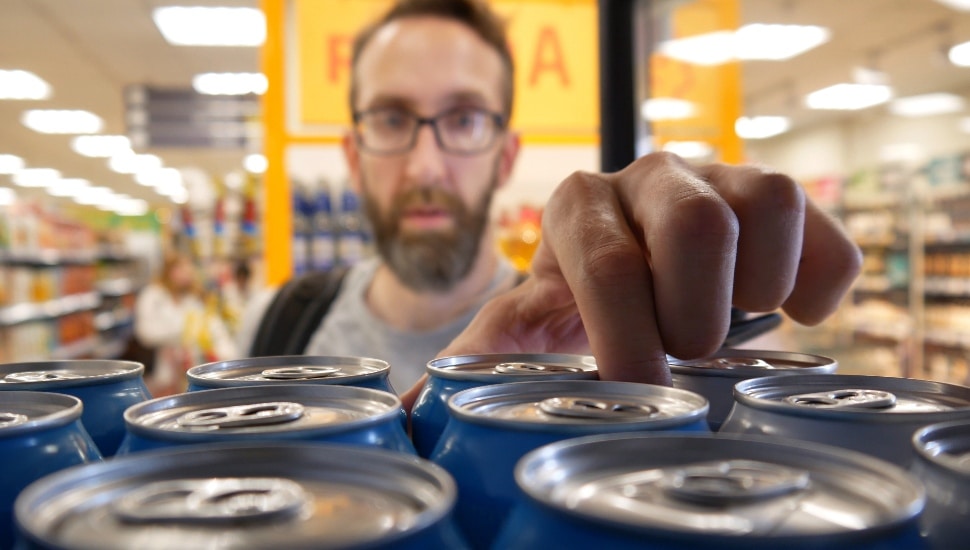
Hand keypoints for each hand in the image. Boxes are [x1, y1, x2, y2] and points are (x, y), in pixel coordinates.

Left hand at [400, 152, 860, 409]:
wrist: (634, 267)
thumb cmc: (575, 304)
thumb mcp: (523, 327)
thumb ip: (480, 359)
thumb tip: (411, 412)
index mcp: (577, 207)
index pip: (608, 262)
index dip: (628, 336)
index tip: (639, 387)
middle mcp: (647, 175)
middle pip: (694, 226)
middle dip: (693, 314)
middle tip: (682, 352)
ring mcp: (717, 175)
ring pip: (764, 203)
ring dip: (754, 288)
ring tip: (728, 325)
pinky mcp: (776, 196)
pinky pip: (820, 224)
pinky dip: (819, 279)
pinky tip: (793, 315)